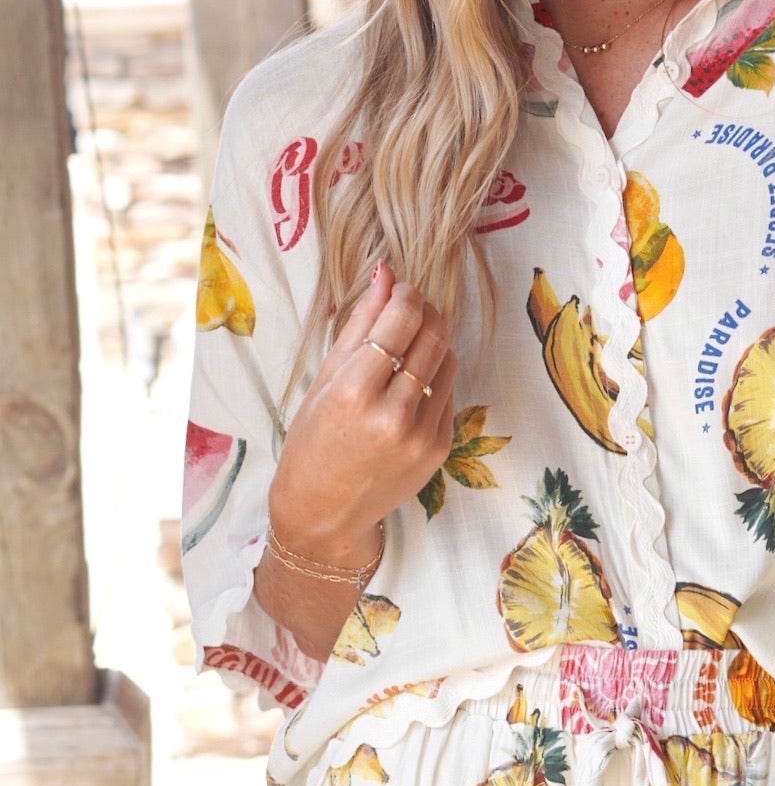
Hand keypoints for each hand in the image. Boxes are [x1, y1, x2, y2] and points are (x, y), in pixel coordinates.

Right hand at [268, 263, 456, 563]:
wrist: (324, 511)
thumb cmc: (313, 440)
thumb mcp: (325, 379)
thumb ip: (360, 324)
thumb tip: (386, 274)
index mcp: (354, 392)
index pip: (402, 319)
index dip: (407, 294)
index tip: (400, 290)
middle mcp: (392, 414)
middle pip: (433, 335)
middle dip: (425, 311)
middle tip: (409, 309)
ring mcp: (421, 435)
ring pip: (448, 359)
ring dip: (433, 341)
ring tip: (407, 346)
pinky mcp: (440, 449)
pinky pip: (449, 391)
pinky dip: (435, 376)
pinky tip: (410, 385)